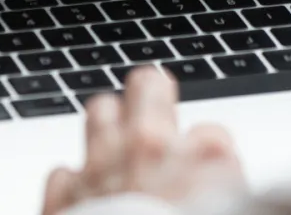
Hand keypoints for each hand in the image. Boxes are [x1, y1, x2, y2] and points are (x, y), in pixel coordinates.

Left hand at [43, 67, 243, 213]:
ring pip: (99, 111)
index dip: (209, 158)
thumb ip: (223, 193)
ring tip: (114, 141)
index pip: (213, 135)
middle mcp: (152, 151)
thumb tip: (221, 198)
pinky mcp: (63, 195)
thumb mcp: (227, 211)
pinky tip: (83, 198)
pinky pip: (63, 172)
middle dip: (152, 94)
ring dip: (107, 125)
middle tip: (154, 104)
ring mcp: (103, 166)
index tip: (207, 175)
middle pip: (149, 87)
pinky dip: (72, 184)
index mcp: (206, 159)